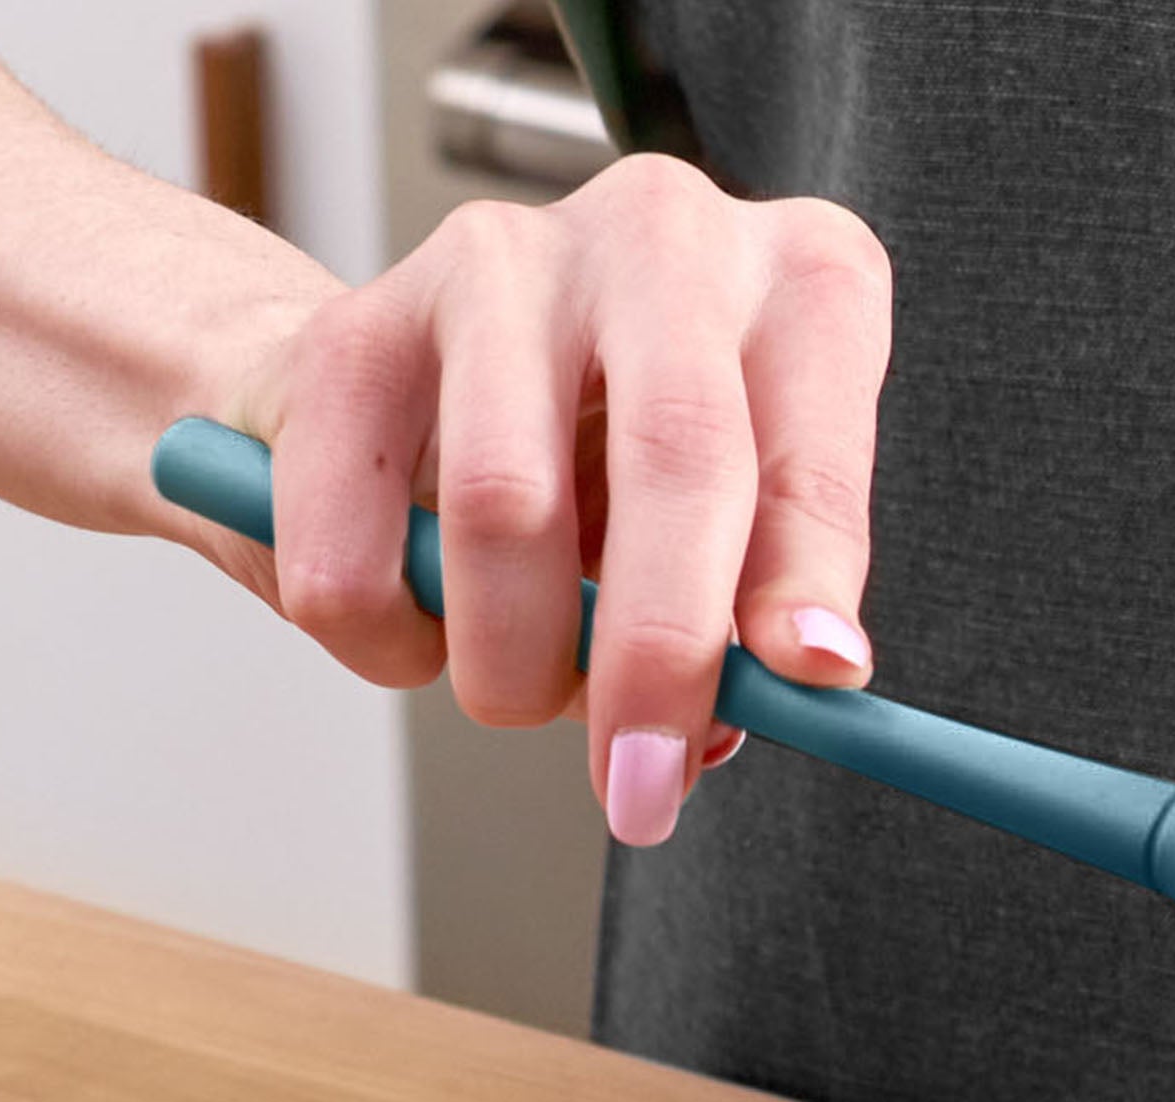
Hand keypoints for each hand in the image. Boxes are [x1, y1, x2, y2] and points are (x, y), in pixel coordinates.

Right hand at [189, 155, 890, 846]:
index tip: (807, 682)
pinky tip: (419, 633)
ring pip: (505, 507)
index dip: (811, 578)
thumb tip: (735, 715)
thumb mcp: (735, 537)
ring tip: (521, 691)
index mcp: (800, 289)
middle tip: (642, 788)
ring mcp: (501, 261)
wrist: (421, 394)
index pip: (818, 447)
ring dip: (512, 664)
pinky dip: (387, 639)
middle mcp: (663, 240)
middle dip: (658, 656)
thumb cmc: (620, 473)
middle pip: (673, 456)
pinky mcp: (356, 327)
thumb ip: (751, 618)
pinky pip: (357, 545)